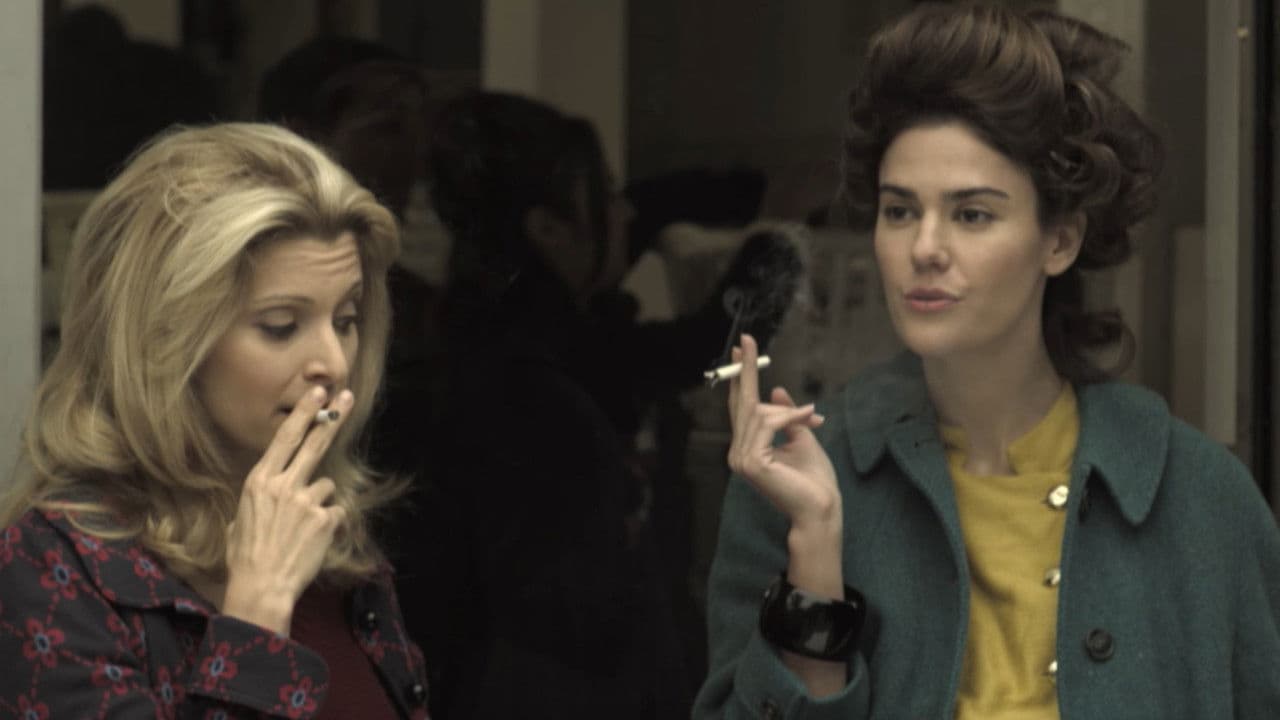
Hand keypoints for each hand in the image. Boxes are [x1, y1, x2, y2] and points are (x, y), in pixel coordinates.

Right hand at [222, 386, 352, 633]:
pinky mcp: (325, 520)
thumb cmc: (245, 558)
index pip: (284, 438)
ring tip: (301, 529)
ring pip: (325, 486)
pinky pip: (334, 512)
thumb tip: (269, 493)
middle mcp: (283, 485)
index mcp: (258, 482)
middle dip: (331, 417)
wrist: (261, 587)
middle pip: (314, 442)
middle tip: (346, 396)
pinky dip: (328, 524)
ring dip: (319, 501)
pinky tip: (313, 540)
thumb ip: (259, 499)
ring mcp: (306, 501)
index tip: (317, 392)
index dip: (303, 413)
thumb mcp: (239, 520)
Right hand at [726, 334, 840, 532]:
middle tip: (748, 340)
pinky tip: (808, 419)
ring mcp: (741, 458)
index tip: (742, 350)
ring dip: (789, 410)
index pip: (740, 408)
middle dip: (746, 370)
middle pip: (741, 403)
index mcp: (748, 448)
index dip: (740, 379)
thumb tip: (777, 391)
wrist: (822, 509)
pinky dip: (789, 417)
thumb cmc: (814, 480)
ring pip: (758, 412)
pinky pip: (767, 423)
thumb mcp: (803, 438)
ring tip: (812, 417)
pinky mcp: (751, 462)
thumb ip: (788, 416)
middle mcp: (738, 452)